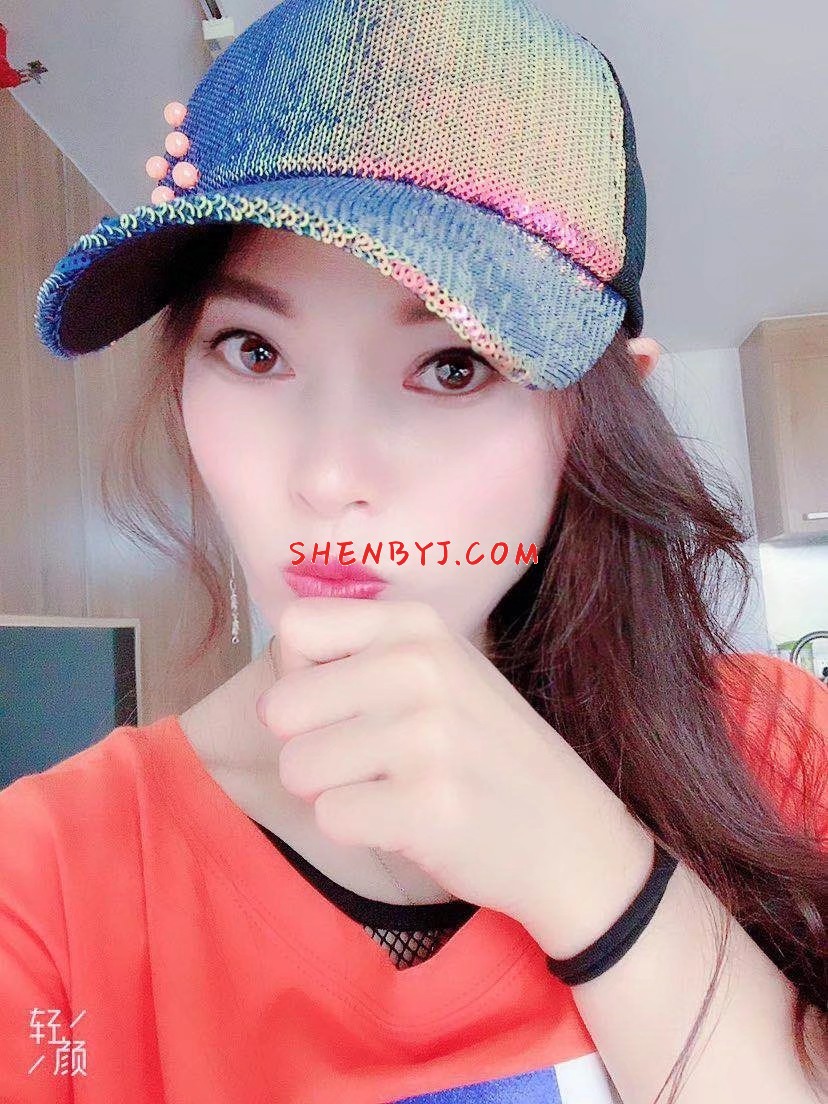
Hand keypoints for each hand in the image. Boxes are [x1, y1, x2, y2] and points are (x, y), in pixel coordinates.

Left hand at [256, 596, 574, 930]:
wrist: (571, 833)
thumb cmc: (483, 749)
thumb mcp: (439, 668)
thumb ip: (361, 652)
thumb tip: (280, 661)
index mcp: (415, 625)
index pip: (295, 628)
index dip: (300, 676)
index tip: (342, 704)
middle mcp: (418, 666)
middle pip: (280, 707)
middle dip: (308, 745)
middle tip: (365, 761)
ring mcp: (425, 734)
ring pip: (296, 768)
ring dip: (331, 792)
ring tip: (390, 790)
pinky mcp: (425, 805)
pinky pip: (330, 818)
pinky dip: (358, 830)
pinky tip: (407, 821)